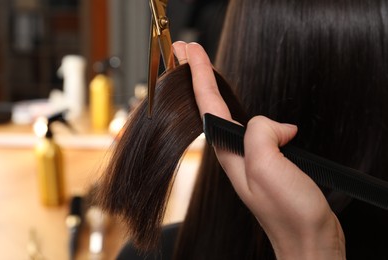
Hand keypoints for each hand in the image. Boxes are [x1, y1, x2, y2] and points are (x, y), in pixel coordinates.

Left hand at [173, 41, 345, 259]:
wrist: (308, 240)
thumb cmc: (288, 212)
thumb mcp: (268, 167)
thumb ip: (260, 135)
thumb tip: (272, 125)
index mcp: (230, 151)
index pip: (208, 104)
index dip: (198, 74)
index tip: (189, 51)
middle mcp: (235, 153)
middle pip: (210, 107)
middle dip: (197, 76)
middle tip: (186, 52)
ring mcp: (249, 158)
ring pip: (229, 115)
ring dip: (215, 91)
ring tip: (203, 70)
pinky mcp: (266, 162)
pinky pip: (252, 129)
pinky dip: (247, 111)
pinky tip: (252, 110)